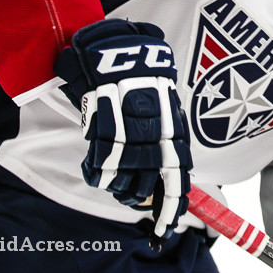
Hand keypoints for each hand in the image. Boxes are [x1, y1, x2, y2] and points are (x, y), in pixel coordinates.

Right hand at [54, 19, 191, 239]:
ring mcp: (130, 131)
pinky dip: (97, 173)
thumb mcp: (166, 103)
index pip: (178, 175)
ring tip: (115, 186)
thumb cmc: (146, 76)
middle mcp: (155, 133)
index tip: (170, 224)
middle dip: (144, 201)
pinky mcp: (105, 126)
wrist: (122, 48)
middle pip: (152, 183)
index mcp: (173, 128)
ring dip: (120, 188)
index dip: (173, 203)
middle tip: (137, 205)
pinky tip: (94, 171)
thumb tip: (169, 165)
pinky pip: (101, 163)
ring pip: (126, 177)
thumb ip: (168, 133)